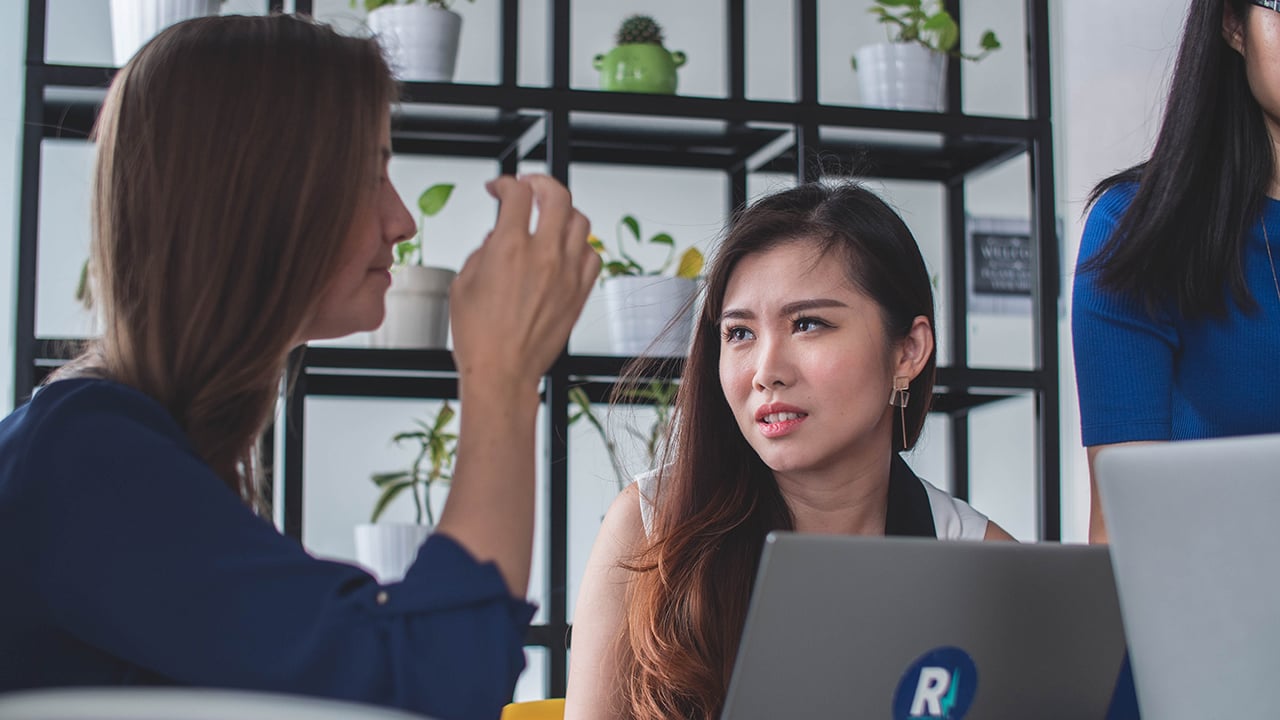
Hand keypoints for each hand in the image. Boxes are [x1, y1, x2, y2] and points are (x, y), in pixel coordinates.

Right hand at [450, 174, 598, 392]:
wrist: (503, 372)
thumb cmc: (479, 336)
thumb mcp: (463, 284)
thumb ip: (482, 251)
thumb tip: (497, 237)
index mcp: (508, 249)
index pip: (516, 194)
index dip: (506, 183)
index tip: (500, 187)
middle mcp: (543, 255)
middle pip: (557, 195)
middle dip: (541, 182)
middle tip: (529, 185)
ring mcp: (567, 273)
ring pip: (580, 221)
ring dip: (564, 211)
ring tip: (550, 215)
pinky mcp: (580, 292)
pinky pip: (592, 254)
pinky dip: (580, 245)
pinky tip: (567, 249)